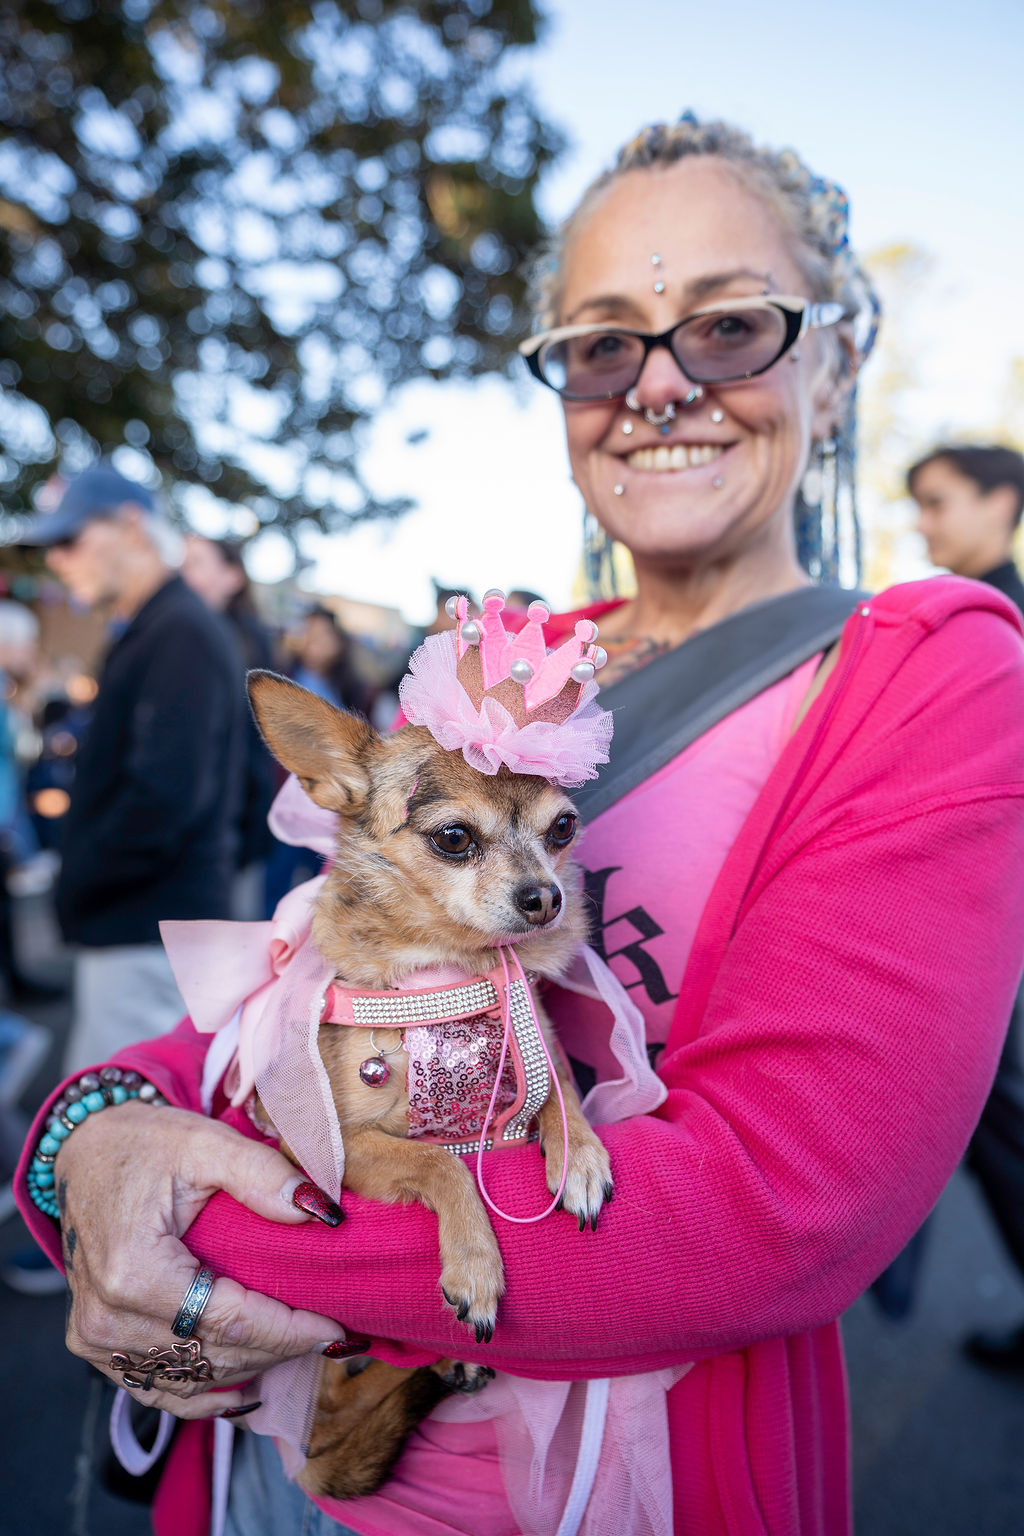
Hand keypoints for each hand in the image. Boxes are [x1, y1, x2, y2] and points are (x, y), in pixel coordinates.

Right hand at [55, 1101, 361, 1418]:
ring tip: (300, 1348)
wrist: (85, 1154)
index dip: (290, 1329)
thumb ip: (264, 1176)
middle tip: (332, 1334)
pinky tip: (247, 1389)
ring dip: (251, 1367)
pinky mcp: (94, 1345)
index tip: (338, 1326)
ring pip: (192, 1377)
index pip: (230, 1321)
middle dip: (279, 1348)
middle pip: (214, 1355)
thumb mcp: (206, 1143)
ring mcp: (95, 1339)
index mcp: (132, 1272)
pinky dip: (204, 1393)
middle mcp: (107, 1318)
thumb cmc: (144, 1144)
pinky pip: (157, 1387)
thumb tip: (323, 1216)